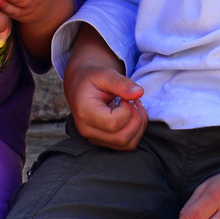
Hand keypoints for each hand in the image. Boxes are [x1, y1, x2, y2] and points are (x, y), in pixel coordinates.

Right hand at [63, 25, 146, 148]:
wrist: (79, 87)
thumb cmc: (91, 79)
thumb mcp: (105, 74)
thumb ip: (121, 83)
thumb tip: (139, 93)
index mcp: (85, 112)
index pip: (113, 123)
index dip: (127, 110)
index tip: (125, 97)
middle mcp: (87, 130)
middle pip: (122, 138)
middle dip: (136, 119)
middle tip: (133, 101)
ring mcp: (94, 138)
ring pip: (127, 144)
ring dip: (139, 126)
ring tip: (135, 107)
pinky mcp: (103, 141)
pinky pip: (126, 144)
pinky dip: (136, 131)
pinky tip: (132, 115)